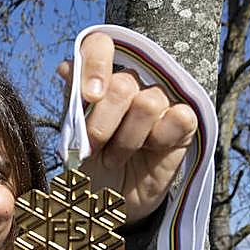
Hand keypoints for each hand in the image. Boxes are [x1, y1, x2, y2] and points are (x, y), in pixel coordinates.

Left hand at [57, 32, 197, 223]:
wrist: (107, 204)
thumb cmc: (88, 168)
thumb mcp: (72, 138)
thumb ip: (73, 104)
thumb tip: (65, 68)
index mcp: (99, 79)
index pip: (100, 45)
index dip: (95, 65)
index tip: (89, 97)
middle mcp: (131, 84)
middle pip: (122, 83)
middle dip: (102, 123)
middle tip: (96, 147)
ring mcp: (159, 101)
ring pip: (148, 103)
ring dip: (127, 140)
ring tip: (117, 158)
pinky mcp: (184, 122)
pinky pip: (180, 117)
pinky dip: (161, 138)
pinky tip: (151, 151)